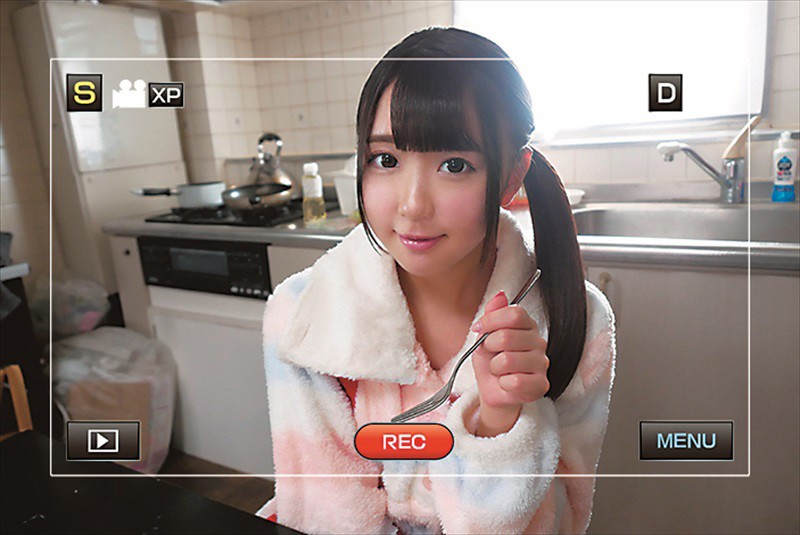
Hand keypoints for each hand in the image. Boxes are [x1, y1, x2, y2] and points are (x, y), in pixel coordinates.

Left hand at [470, 291, 549, 435]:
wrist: (493, 390)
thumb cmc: (491, 361)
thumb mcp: (485, 335)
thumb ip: (493, 315)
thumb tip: (501, 295)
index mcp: (527, 326)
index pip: (514, 313)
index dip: (491, 321)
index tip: (478, 329)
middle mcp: (539, 342)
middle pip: (507, 336)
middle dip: (488, 347)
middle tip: (490, 355)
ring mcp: (542, 364)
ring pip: (507, 360)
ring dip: (494, 368)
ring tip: (498, 370)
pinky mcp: (541, 385)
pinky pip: (515, 381)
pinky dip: (502, 384)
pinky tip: (506, 383)